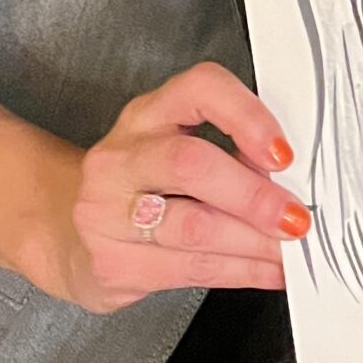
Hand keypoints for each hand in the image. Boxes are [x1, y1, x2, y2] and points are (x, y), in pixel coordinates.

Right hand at [45, 62, 309, 312]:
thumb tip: (294, 182)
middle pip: (192, 164)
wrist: (67, 235)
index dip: (246, 117)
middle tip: (295, 217)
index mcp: (147, 115)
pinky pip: (189, 269)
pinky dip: (240, 272)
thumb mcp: (175, 151)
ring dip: (253, 243)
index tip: (283, 153)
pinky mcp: (112, 263)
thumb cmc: (141, 188)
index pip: (198, 90)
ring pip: (194, 227)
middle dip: (254, 196)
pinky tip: (265, 271)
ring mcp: (106, 212)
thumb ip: (230, 155)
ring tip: (287, 250)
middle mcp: (121, 157)